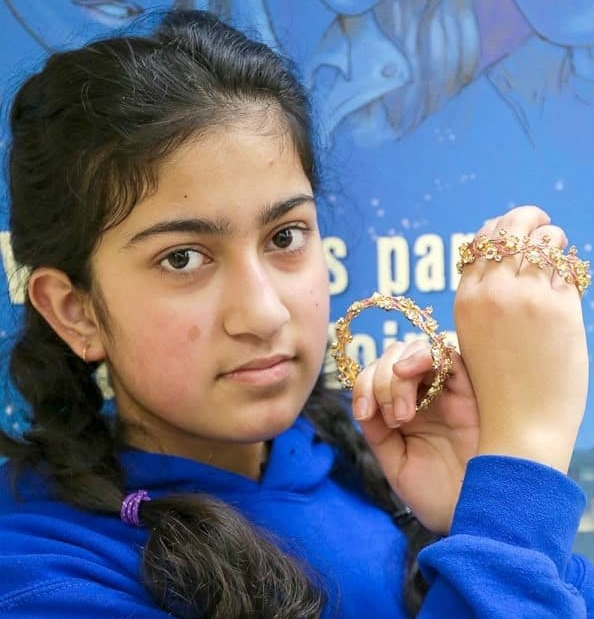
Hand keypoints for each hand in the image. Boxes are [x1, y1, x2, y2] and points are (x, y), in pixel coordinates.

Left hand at [353, 340, 478, 533]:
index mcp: (403, 411)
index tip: (365, 413)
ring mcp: (447, 391)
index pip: (376, 376)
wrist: (476, 517)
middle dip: (381, 381)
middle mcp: (425, 396)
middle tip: (394, 419)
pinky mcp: (472, 390)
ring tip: (403, 413)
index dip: (363, 385)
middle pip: (395, 357)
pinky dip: (422, 355)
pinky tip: (407, 371)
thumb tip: (364, 402)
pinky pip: (447, 356)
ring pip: (416, 351)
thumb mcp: (397, 464)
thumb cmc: (439, 497)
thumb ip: (378, 432)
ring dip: (397, 373)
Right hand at [454, 205, 587, 472]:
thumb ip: (490, 298)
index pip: (480, 241)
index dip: (499, 230)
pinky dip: (569, 264)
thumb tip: (514, 256)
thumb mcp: (479, 336)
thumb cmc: (502, 384)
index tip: (516, 233)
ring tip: (558, 254)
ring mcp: (524, 296)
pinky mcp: (557, 307)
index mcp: (465, 299)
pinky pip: (566, 264)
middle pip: (508, 226)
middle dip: (527, 219)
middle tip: (542, 225)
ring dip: (552, 240)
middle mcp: (490, 291)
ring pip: (541, 238)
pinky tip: (569, 278)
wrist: (521, 425)